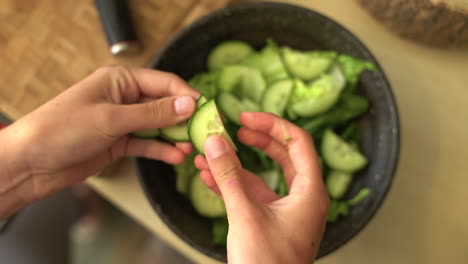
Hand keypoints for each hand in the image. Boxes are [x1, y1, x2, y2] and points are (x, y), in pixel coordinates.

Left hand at [0, 66, 198, 217]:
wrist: (32, 163)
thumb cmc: (63, 129)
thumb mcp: (112, 118)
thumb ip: (153, 113)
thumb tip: (188, 104)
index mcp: (120, 80)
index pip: (163, 82)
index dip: (186, 95)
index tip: (206, 110)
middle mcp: (123, 97)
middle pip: (164, 104)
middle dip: (184, 118)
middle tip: (204, 132)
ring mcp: (122, 121)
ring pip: (158, 125)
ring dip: (175, 136)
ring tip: (192, 148)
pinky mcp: (119, 142)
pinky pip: (147, 143)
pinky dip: (161, 150)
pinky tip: (176, 157)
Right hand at [195, 112, 329, 263]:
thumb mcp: (245, 214)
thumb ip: (228, 175)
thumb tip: (215, 141)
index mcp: (310, 192)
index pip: (299, 143)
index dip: (273, 124)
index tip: (246, 117)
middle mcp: (303, 197)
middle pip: (283, 155)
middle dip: (256, 139)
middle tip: (235, 127)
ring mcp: (285, 210)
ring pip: (262, 175)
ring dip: (236, 163)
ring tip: (210, 151)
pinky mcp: (269, 221)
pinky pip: (252, 194)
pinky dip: (232, 183)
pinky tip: (208, 175)